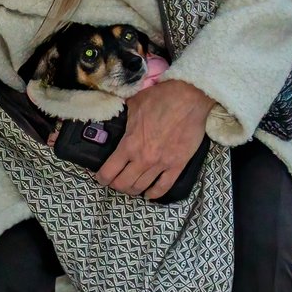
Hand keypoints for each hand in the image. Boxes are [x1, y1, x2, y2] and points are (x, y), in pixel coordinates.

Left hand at [98, 77, 214, 199]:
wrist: (190, 97)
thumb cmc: (161, 98)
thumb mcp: (133, 105)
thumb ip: (122, 117)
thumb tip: (114, 116)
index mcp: (129, 145)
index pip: (108, 172)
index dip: (102, 178)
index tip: (101, 177)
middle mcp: (143, 159)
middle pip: (123, 184)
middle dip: (116, 185)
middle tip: (115, 181)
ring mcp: (162, 164)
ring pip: (141, 188)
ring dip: (133, 190)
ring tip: (130, 186)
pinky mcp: (178, 164)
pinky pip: (164, 187)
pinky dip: (155, 194)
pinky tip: (149, 194)